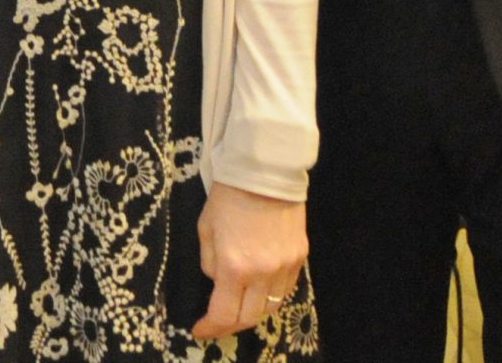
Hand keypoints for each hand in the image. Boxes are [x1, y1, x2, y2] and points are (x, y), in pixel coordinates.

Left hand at [191, 181, 306, 340]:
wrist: (266, 171)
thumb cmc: (228, 196)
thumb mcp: (206, 229)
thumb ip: (210, 262)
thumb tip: (218, 281)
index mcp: (234, 266)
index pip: (224, 314)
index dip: (211, 328)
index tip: (200, 330)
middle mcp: (263, 273)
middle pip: (250, 317)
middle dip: (230, 324)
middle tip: (218, 322)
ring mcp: (286, 266)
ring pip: (271, 306)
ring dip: (253, 311)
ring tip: (239, 306)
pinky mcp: (301, 257)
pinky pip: (286, 288)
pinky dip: (271, 294)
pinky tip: (259, 287)